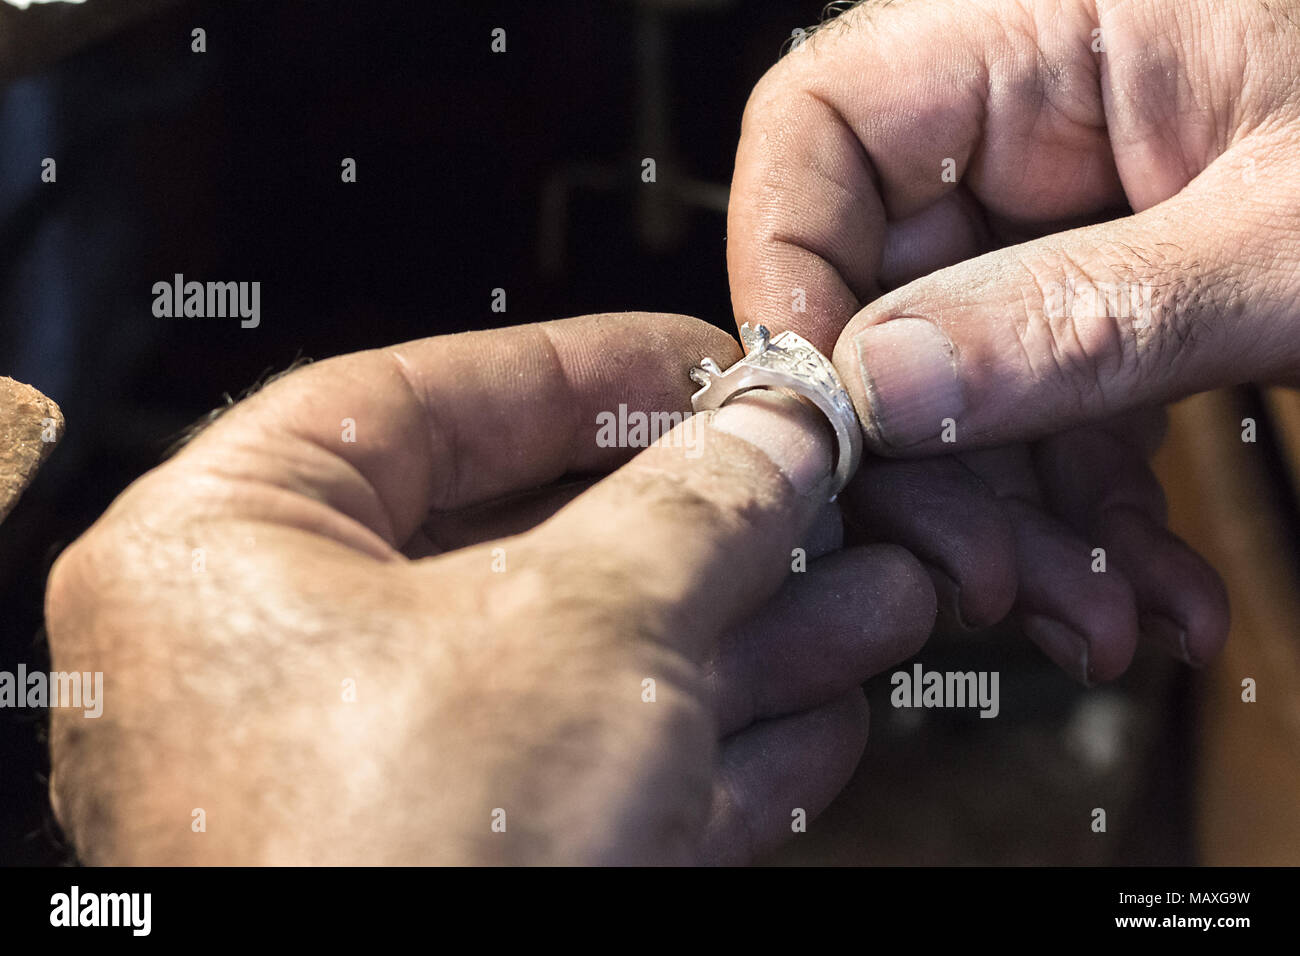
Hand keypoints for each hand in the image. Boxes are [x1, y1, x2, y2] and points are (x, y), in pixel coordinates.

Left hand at [45, 313, 933, 864]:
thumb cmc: (405, 863)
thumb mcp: (581, 624)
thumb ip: (692, 504)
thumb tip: (777, 433)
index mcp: (231, 555)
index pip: (422, 402)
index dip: (585, 368)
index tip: (703, 360)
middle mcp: (286, 666)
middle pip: (534, 542)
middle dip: (713, 522)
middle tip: (816, 479)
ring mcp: (381, 779)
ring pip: (596, 669)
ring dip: (750, 633)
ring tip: (877, 588)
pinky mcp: (467, 870)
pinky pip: (608, 778)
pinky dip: (722, 747)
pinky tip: (825, 712)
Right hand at [724, 0, 1275, 677]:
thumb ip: (1087, 311)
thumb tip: (882, 386)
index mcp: (1048, 22)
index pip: (820, 129)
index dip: (788, 274)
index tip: (827, 425)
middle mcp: (1038, 117)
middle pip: (883, 287)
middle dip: (934, 461)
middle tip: (989, 581)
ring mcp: (1074, 214)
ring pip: (964, 382)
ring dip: (1025, 523)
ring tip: (1109, 621)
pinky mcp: (1119, 292)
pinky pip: (1054, 411)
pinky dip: (1096, 518)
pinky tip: (1157, 596)